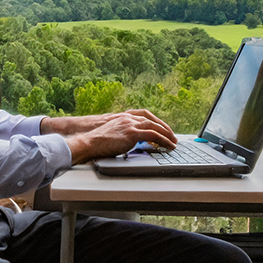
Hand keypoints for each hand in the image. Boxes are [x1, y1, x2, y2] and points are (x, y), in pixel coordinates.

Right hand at [62, 109, 177, 165]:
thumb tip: (129, 142)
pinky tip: (169, 146)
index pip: (145, 116)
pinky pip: (154, 136)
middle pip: (152, 120)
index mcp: (124, 117)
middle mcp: (129, 118)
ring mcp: (131, 124)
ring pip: (156, 127)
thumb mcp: (111, 134)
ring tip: (174, 142)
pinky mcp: (133, 133)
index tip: (162, 129)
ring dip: (167, 135)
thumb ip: (122, 134)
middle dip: (164, 128)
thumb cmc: (96, 141)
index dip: (156, 123)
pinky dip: (164, 141)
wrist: (89, 141)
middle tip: (172, 136)